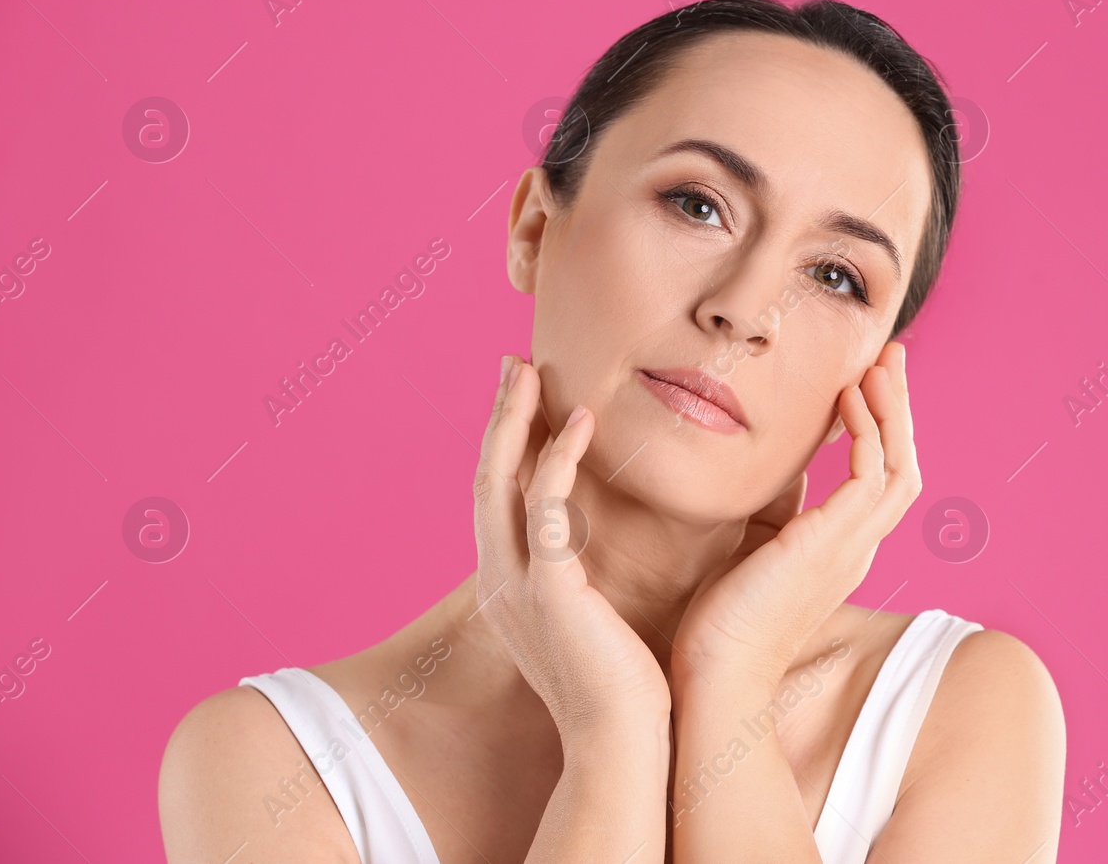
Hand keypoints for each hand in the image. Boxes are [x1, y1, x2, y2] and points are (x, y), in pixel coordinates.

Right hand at [472, 355, 671, 738]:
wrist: (622, 743)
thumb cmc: (623, 686)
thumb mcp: (592, 619)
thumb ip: (584, 578)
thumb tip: (603, 547)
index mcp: (510, 586)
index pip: (496, 497)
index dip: (504, 443)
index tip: (520, 395)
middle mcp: (500, 581)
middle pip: (485, 478)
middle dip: (498, 417)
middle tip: (512, 364)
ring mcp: (517, 584)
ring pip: (500, 481)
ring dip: (513, 420)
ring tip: (529, 371)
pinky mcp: (549, 588)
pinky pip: (544, 507)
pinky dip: (556, 458)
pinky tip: (581, 422)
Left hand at [670, 341, 921, 694]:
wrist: (717, 672)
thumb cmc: (721, 623)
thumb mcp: (753, 551)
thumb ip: (773, 513)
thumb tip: (771, 471)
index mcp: (841, 552)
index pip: (878, 480)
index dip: (879, 429)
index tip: (864, 383)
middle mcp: (858, 548)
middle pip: (902, 465)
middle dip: (899, 408)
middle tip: (890, 357)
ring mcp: (854, 546)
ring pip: (899, 464)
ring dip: (892, 410)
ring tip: (878, 364)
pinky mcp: (837, 541)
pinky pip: (872, 471)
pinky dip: (867, 430)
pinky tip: (847, 398)